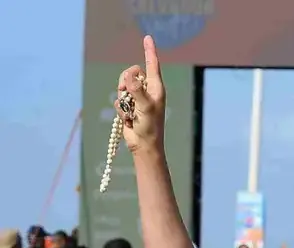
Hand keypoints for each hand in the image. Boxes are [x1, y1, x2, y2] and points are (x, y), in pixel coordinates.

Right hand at [115, 35, 166, 154]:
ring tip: (132, 113)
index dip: (149, 51)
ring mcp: (138, 99)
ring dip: (123, 101)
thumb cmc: (150, 127)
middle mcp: (148, 91)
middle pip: (131, 73)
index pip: (152, 64)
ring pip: (122, 87)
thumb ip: (136, 89)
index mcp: (156, 88)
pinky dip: (121, 110)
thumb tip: (129, 75)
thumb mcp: (145, 107)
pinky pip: (118, 101)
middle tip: (124, 92)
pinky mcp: (129, 106)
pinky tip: (129, 120)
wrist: (143, 144)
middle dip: (124, 81)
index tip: (147, 37)